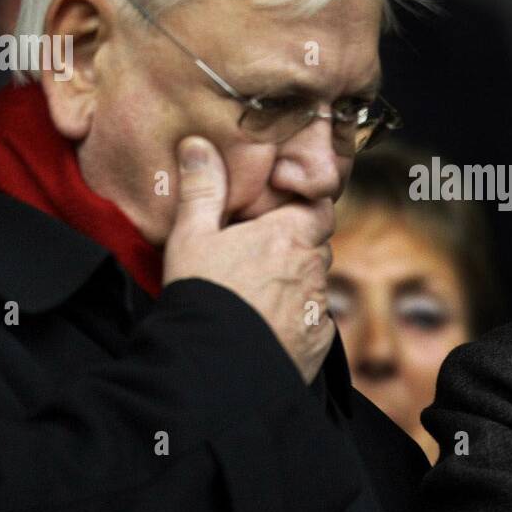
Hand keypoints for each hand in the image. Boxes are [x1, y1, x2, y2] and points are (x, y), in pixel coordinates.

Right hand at [163, 135, 335, 383]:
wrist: (214, 367)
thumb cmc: (202, 295)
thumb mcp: (191, 236)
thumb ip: (201, 188)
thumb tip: (198, 145)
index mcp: (288, 235)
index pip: (320, 207)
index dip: (305, 207)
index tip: (283, 212)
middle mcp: (312, 268)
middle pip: (318, 246)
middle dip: (299, 245)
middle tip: (263, 253)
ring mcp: (318, 307)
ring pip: (316, 284)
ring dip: (297, 284)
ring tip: (259, 294)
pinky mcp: (318, 342)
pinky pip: (316, 322)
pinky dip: (298, 320)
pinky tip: (268, 327)